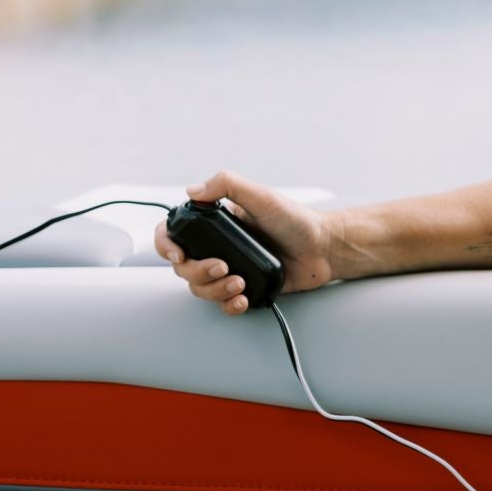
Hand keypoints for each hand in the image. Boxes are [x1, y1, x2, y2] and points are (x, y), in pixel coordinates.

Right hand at [152, 170, 337, 313]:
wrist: (324, 249)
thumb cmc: (296, 220)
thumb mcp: (261, 196)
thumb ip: (227, 185)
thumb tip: (192, 191)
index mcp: (216, 224)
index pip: (175, 232)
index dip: (167, 245)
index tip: (179, 254)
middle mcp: (218, 246)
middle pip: (183, 267)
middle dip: (197, 271)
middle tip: (223, 267)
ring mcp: (230, 269)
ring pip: (200, 288)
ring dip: (214, 290)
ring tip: (239, 283)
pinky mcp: (244, 289)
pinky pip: (223, 304)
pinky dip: (228, 305)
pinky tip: (241, 299)